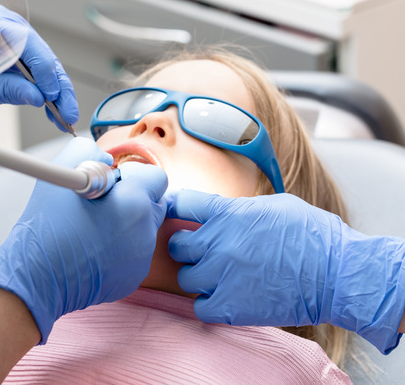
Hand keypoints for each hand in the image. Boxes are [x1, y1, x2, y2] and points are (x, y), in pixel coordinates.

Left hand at [0, 5, 77, 130]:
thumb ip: (7, 89)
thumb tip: (38, 97)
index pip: (26, 41)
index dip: (43, 67)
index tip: (50, 93)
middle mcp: (10, 29)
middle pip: (44, 56)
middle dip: (59, 87)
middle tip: (67, 111)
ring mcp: (20, 43)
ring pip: (50, 68)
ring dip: (61, 94)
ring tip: (66, 117)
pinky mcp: (25, 58)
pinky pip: (45, 75)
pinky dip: (53, 94)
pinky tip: (57, 112)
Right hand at [0, 137, 166, 342]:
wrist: (37, 277)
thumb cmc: (49, 224)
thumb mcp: (63, 169)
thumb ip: (92, 151)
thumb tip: (108, 162)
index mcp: (136, 202)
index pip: (157, 178)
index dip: (136, 176)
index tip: (115, 184)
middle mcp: (146, 231)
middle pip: (154, 203)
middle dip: (135, 199)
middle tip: (104, 205)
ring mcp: (143, 258)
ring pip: (145, 229)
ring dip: (128, 223)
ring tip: (94, 229)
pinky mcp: (135, 277)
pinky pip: (136, 252)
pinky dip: (122, 248)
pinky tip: (95, 250)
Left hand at [167, 190, 404, 353]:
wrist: (337, 272)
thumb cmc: (309, 233)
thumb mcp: (271, 206)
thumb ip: (237, 209)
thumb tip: (218, 213)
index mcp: (228, 214)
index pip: (181, 203)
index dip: (175, 207)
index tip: (176, 214)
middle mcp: (218, 243)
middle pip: (176, 245)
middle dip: (185, 247)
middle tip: (200, 250)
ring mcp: (223, 276)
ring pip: (185, 278)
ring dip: (197, 277)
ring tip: (217, 276)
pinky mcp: (231, 308)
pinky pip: (199, 307)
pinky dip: (208, 303)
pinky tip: (224, 296)